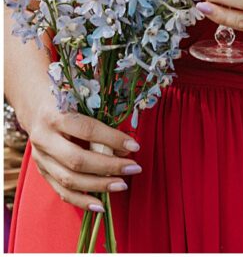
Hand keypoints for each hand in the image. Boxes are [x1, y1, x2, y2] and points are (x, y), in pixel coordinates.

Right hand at [24, 105, 140, 211]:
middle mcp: (43, 139)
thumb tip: (127, 150)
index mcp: (55, 116)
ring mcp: (40, 158)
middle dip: (109, 167)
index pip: (87, 130)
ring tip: (123, 185)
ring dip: (99, 185)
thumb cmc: (69, 105)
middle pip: (77, 160)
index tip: (135, 146)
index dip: (112, 139)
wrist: (37, 110)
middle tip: (134, 168)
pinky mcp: (42, 172)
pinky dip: (82, 201)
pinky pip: (62, 192)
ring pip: (69, 179)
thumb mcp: (84, 106)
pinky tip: (101, 206)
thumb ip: (103, 126)